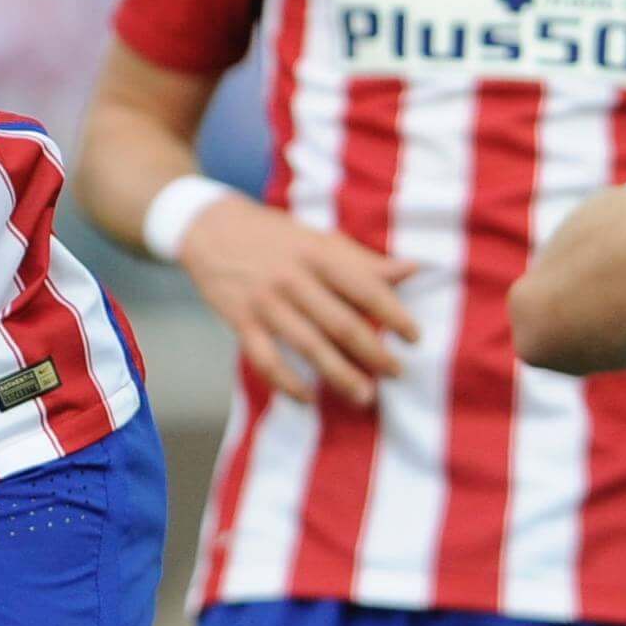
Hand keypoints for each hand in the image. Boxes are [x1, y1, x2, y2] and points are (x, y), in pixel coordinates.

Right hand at [176, 196, 421, 405]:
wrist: (211, 227)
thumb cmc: (274, 235)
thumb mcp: (318, 238)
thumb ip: (363, 259)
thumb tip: (413, 269)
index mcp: (316, 254)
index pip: (364, 287)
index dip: (393, 314)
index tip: (414, 337)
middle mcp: (292, 279)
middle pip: (340, 323)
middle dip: (372, 352)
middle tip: (396, 373)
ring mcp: (265, 302)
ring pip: (308, 346)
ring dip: (339, 375)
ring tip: (364, 396)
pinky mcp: (241, 322)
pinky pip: (266, 360)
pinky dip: (287, 383)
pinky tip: (308, 398)